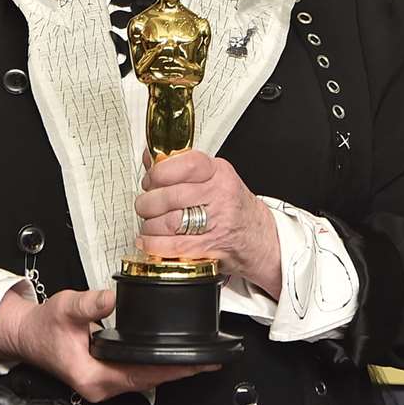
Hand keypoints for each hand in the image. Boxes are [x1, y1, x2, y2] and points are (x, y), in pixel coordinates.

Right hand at [0, 287, 215, 402]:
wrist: (26, 335)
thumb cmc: (43, 326)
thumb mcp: (66, 308)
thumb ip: (89, 304)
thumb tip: (112, 298)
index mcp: (93, 377)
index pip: (141, 375)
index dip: (170, 369)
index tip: (196, 363)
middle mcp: (101, 387)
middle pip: (149, 381)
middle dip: (178, 371)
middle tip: (208, 360)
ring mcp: (103, 384)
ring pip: (144, 380)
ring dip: (169, 369)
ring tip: (197, 359)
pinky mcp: (105, 377)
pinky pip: (136, 374)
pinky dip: (155, 366)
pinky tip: (170, 356)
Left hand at [134, 150, 282, 298]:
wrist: (258, 237)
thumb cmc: (232, 206)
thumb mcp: (213, 177)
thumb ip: (180, 167)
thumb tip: (150, 157)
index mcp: (219, 173)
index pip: (186, 164)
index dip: (159, 172)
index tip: (150, 179)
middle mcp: (220, 196)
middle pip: (171, 196)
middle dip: (147, 203)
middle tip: (144, 205)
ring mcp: (216, 223)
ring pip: (169, 222)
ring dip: (149, 225)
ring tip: (149, 224)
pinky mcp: (210, 247)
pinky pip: (173, 246)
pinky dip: (154, 244)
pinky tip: (148, 241)